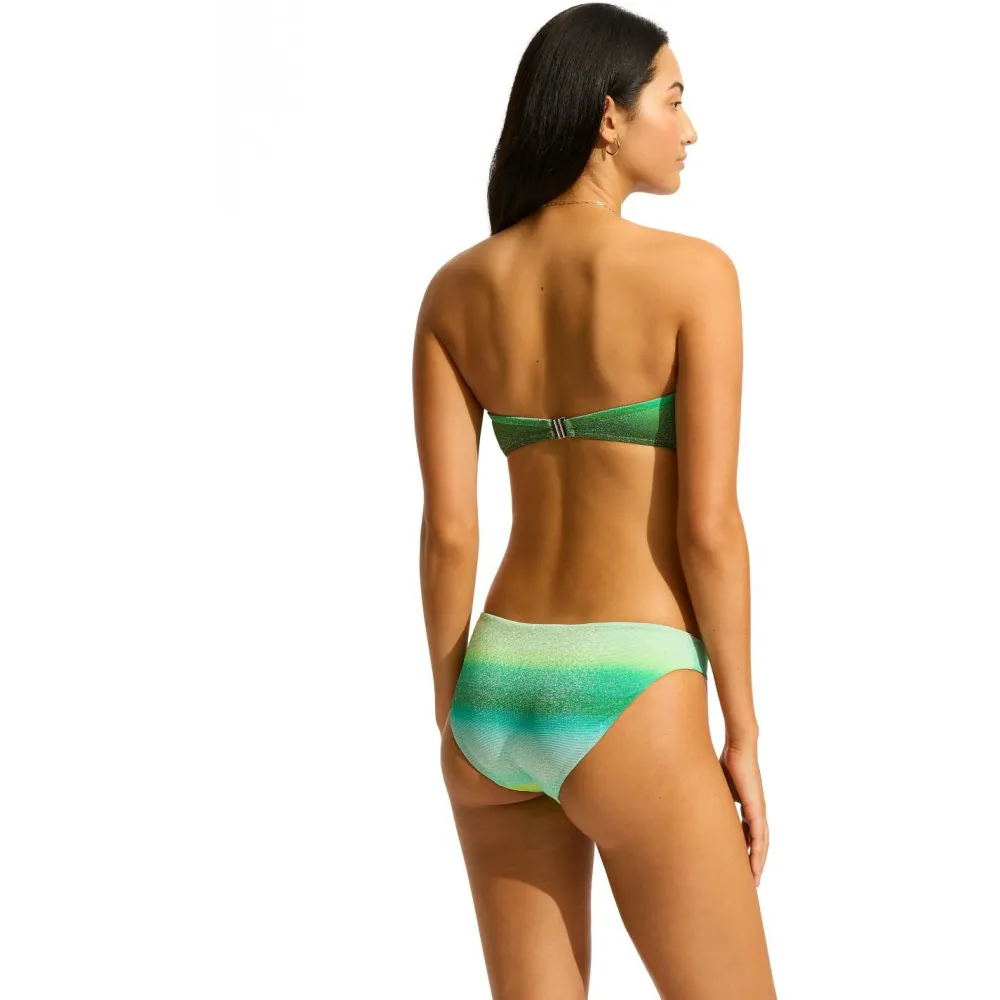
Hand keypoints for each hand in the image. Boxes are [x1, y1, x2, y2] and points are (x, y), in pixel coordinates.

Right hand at [718, 738, 768, 887]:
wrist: (740, 747)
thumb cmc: (727, 759)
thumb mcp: (716, 784)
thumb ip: (711, 796)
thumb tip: (692, 800)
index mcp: (747, 805)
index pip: (748, 832)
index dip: (745, 848)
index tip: (739, 863)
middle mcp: (756, 810)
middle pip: (758, 841)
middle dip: (754, 860)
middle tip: (749, 879)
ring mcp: (758, 810)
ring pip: (761, 842)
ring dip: (758, 861)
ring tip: (753, 878)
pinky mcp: (756, 808)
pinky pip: (759, 835)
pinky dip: (758, 851)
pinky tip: (756, 864)